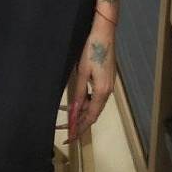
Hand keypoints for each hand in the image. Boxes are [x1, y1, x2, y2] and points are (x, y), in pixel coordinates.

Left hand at [57, 20, 116, 143]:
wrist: (104, 33)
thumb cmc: (91, 50)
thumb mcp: (82, 72)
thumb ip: (78, 93)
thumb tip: (73, 113)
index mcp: (102, 92)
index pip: (90, 117)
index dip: (79, 129)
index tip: (68, 138)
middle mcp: (107, 91)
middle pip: (93, 113)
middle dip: (78, 122)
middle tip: (63, 129)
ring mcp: (108, 85)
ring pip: (94, 105)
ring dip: (80, 111)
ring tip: (65, 114)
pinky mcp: (106, 79)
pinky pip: (95, 96)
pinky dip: (85, 101)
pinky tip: (75, 99)